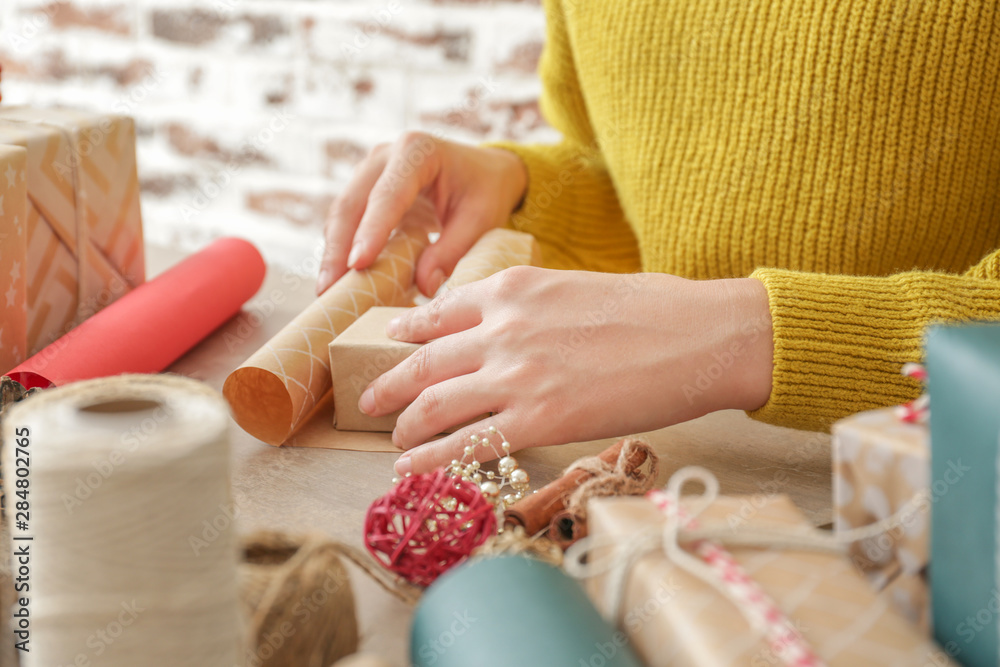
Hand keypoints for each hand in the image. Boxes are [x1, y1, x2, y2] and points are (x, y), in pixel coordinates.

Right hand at [317, 133, 526, 296]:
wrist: (483, 172)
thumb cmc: (484, 191)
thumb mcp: (480, 219)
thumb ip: (452, 250)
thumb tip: (424, 287)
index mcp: (417, 151)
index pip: (388, 194)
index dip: (371, 230)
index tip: (358, 264)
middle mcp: (385, 156)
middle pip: (351, 203)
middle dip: (338, 248)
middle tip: (330, 288)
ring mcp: (369, 172)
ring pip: (341, 214)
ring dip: (333, 253)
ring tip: (328, 291)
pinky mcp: (364, 192)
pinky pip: (346, 223)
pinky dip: (341, 251)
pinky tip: (339, 281)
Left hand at [356, 267, 773, 474]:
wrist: (700, 336)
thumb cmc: (651, 311)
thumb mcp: (573, 288)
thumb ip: (526, 308)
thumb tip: (499, 333)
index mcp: (512, 288)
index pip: (437, 313)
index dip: (406, 335)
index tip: (392, 347)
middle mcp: (502, 328)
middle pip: (422, 362)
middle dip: (388, 385)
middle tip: (370, 400)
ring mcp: (516, 375)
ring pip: (433, 405)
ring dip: (403, 426)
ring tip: (393, 439)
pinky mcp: (538, 421)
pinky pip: (467, 444)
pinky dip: (430, 460)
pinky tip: (411, 469)